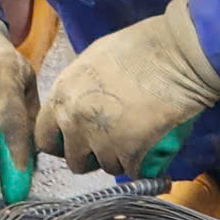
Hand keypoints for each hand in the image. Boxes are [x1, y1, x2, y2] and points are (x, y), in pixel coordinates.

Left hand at [38, 0, 219, 177]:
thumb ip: (76, 88)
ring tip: (135, 139)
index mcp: (61, 95)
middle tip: (109, 144)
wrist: (175, 55)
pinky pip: (130, 172)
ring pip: (104, 166)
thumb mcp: (91, 61)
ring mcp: (100, 139)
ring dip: (118, 159)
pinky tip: (148, 149)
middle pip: (73, 160)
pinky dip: (140, 166)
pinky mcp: (129, 152)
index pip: (44, 137)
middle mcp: (74, 120)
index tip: (76, 141)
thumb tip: (76, 105)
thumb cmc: (138, 48)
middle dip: (89, 157)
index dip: (61, 142)